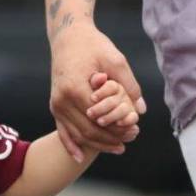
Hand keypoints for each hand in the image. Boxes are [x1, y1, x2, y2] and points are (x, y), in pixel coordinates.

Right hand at [50, 24, 144, 158]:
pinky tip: (80, 158)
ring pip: (77, 134)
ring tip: (118, 147)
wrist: (68, 37)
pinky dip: (71, 146)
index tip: (135, 130)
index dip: (118, 128)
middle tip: (130, 140)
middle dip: (111, 139)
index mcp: (75, 88)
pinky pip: (62, 131)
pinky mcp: (54, 105)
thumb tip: (141, 110)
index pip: (100, 118)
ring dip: (97, 144)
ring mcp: (55, 104)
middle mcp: (61, 99)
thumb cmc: (93, 45)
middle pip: (88, 130)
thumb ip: (129, 85)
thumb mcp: (116, 59)